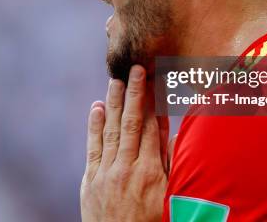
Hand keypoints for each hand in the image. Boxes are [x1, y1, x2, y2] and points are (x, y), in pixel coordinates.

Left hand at [81, 65, 168, 221]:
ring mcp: (107, 172)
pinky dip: (93, 126)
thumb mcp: (171, 198)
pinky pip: (93, 147)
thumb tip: (175, 135)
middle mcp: (128, 168)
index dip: (153, 103)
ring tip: (116, 80)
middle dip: (134, 93)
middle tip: (136, 69)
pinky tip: (96, 107)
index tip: (155, 81)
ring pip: (110, 129)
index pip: (151, 128)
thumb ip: (173, 166)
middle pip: (131, 122)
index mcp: (151, 172)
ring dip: (113, 102)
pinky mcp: (91, 180)